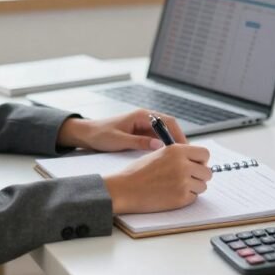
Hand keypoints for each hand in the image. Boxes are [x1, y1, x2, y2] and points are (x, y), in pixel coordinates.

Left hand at [57, 109, 187, 152]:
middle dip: (178, 140)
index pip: (167, 121)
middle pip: (169, 127)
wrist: (87, 134)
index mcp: (141, 115)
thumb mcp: (119, 140)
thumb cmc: (100, 134)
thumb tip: (159, 145)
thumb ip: (139, 142)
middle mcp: (145, 118)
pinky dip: (163, 147)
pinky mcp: (140, 134)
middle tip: (187, 155)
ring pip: (164, 134)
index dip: (178, 134)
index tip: (184, 147)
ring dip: (172, 144)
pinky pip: (156, 139)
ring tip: (179, 159)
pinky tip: (166, 158)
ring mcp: (143, 126)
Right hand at [103, 143, 211, 213]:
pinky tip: (171, 194)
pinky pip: (194, 198)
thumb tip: (196, 160)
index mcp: (177, 150)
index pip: (204, 154)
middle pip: (207, 172)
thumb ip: (178, 155)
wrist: (125, 189)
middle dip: (199, 176)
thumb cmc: (138, 172)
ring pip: (202, 186)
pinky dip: (186, 197)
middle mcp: (183, 164)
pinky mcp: (181, 198)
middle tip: (188, 179)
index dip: (201, 161)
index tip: (196, 165)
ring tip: (176, 187)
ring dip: (193, 187)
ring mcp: (183, 182)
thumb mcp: (159, 154)